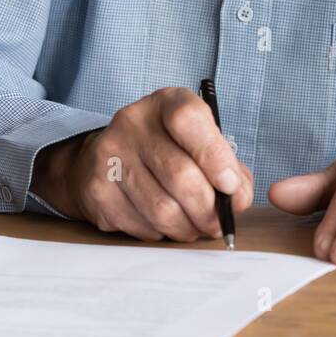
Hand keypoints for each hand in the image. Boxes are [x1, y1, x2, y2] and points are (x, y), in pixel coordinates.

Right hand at [32, 86, 253, 240]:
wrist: (103, 158)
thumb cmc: (165, 148)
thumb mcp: (198, 140)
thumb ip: (227, 164)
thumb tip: (238, 198)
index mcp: (165, 103)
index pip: (189, 120)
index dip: (215, 157)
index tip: (231, 186)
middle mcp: (132, 123)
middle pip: (180, 175)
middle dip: (209, 209)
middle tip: (220, 223)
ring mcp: (109, 157)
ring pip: (162, 209)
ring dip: (188, 227)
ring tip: (196, 227)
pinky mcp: (97, 191)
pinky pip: (141, 225)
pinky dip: (162, 233)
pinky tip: (166, 225)